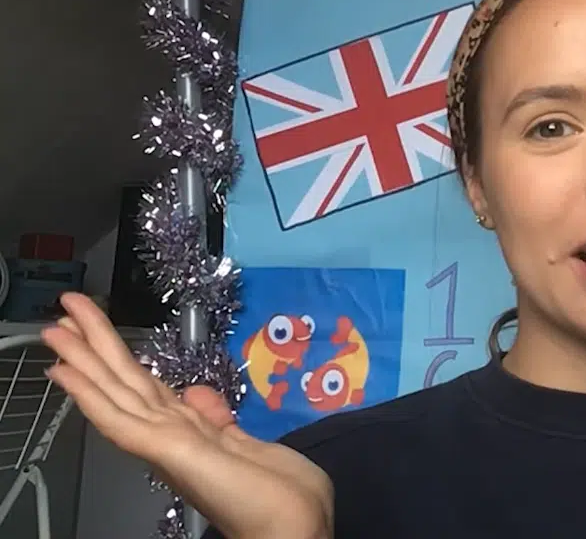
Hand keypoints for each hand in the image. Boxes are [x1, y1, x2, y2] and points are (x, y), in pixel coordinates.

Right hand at [42, 293, 332, 538]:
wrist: (290, 530)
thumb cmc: (280, 497)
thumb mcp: (253, 446)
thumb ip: (220, 421)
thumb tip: (199, 396)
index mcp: (191, 435)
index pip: (147, 392)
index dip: (121, 363)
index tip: (99, 335)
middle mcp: (171, 438)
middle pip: (127, 383)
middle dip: (96, 345)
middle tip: (67, 308)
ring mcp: (166, 445)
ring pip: (116, 393)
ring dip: (84, 359)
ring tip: (55, 327)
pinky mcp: (166, 452)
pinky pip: (119, 420)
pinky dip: (89, 395)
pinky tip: (65, 371)